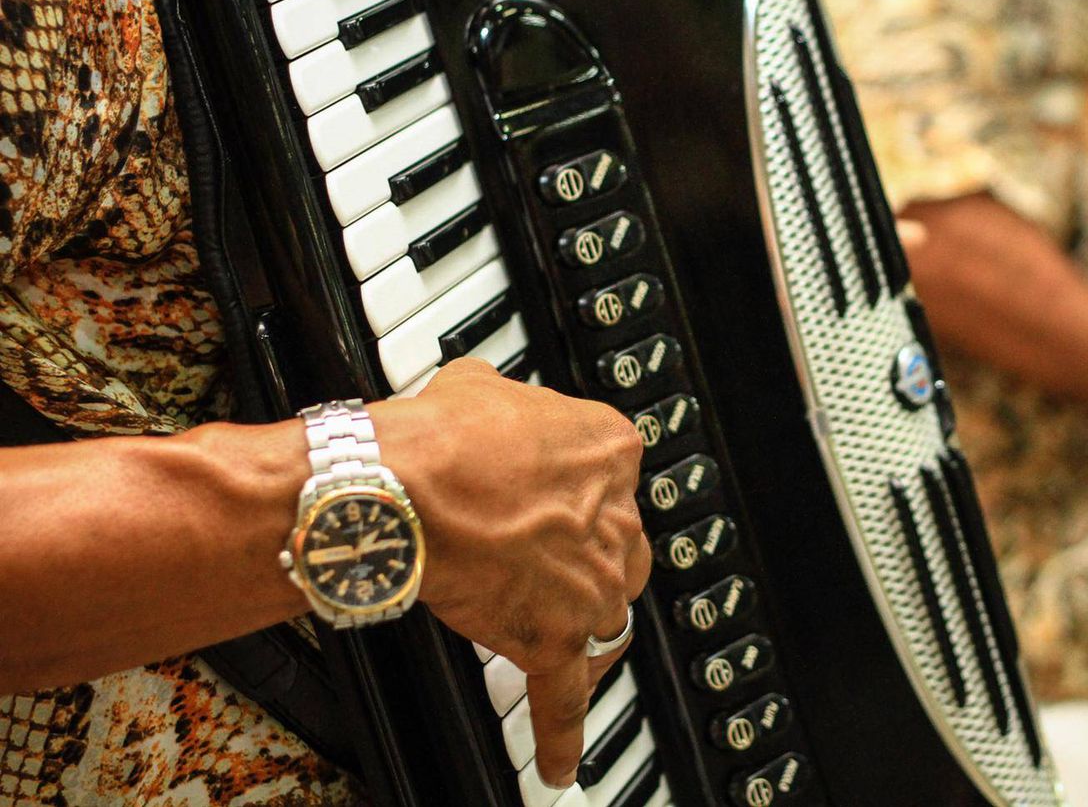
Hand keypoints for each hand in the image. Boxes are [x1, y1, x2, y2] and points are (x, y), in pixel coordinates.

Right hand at [369, 358, 649, 788]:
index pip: (612, 474)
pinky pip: (566, 697)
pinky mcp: (556, 637)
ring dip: (583, 624)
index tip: (553, 494)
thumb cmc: (440, 440)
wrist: (406, 492)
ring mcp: (592, 582)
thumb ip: (505, 402)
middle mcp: (615, 517)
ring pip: (607, 615)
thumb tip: (485, 399)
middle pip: (620, 547)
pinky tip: (562, 764)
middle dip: (588, 555)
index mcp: (607, 448)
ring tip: (560, 634)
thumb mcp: (480, 384)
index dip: (576, 487)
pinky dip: (563, 733)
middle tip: (547, 556)